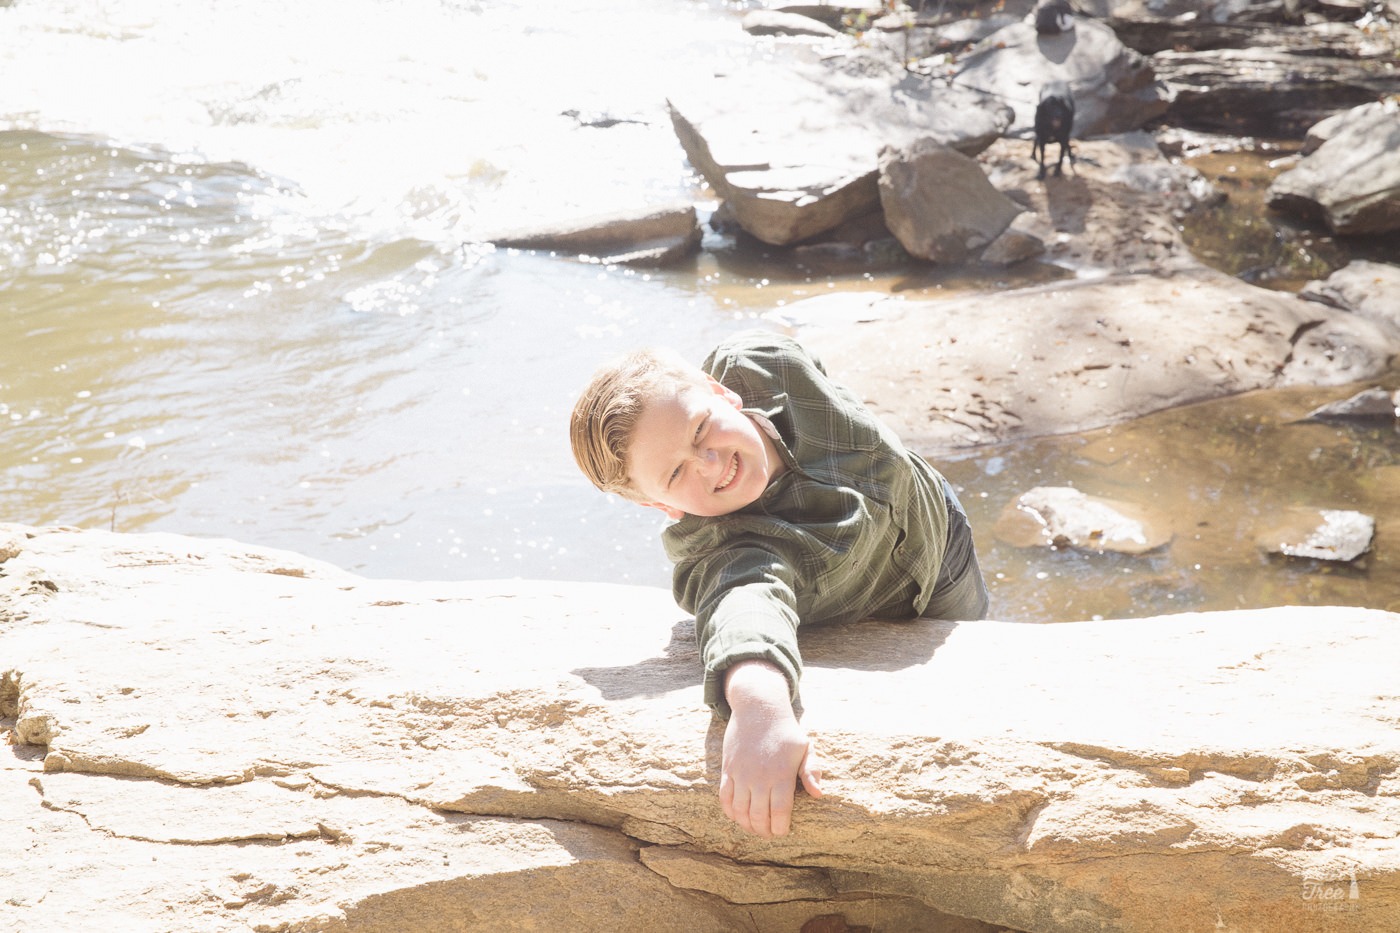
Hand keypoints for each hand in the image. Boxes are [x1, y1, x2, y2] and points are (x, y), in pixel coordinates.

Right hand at [718, 660, 823, 836]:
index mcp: (781, 775)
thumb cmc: (785, 731)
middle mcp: (760, 777)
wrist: (758, 708)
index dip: (780, 828)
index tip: (782, 832)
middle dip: (763, 831)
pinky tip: (736, 816)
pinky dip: (729, 811)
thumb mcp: (806, 747)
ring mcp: (741, 773)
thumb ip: (811, 771)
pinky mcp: (727, 768)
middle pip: (758, 816)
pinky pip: (724, 797)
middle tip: (768, 834)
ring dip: (746, 824)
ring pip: (740, 810)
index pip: (779, 812)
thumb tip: (818, 794)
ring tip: (754, 828)